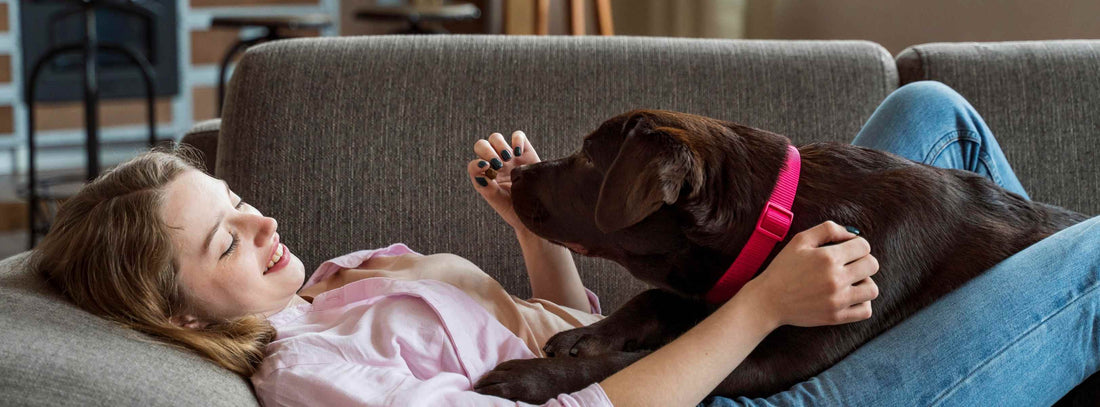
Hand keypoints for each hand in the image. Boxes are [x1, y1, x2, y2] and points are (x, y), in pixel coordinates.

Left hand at [466, 131, 540, 230]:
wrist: (540, 210)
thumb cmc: (516, 208)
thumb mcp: (497, 200)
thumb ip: (485, 185)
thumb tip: (479, 168)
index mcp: (486, 176)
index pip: (474, 164)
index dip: (477, 164)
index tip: (488, 170)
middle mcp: (495, 164)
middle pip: (481, 145)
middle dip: (487, 151)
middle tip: (498, 164)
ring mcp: (510, 156)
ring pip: (495, 138)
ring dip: (499, 145)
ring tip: (507, 159)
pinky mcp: (525, 151)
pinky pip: (518, 136)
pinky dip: (517, 140)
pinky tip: (518, 153)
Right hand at [741, 221, 879, 327]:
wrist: (768, 300)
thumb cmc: (783, 267)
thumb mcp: (800, 240)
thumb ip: (828, 229)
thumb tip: (852, 234)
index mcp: (828, 258)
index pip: (864, 246)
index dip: (858, 244)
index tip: (847, 249)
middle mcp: (836, 279)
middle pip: (872, 265)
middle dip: (863, 261)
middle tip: (849, 264)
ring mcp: (837, 300)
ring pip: (872, 289)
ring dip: (865, 282)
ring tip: (850, 281)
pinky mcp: (836, 317)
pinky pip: (865, 311)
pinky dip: (863, 303)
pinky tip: (850, 297)